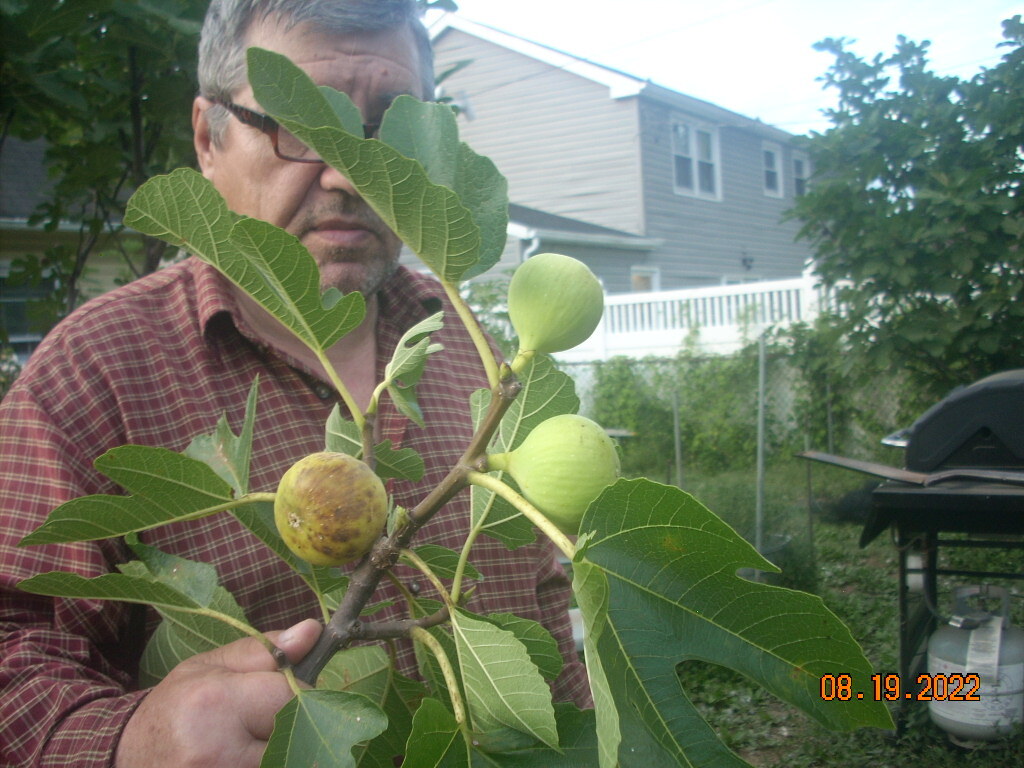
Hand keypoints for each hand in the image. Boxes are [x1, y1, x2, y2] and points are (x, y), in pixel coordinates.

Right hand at [115, 619, 321, 767]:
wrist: (128, 759)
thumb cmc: (175, 709)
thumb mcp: (209, 667)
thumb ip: (263, 650)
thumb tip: (311, 631)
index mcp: (215, 705)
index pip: (290, 697)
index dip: (293, 692)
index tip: (271, 696)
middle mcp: (219, 754)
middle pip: (294, 734)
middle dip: (289, 724)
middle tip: (256, 723)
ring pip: (286, 759)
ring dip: (281, 750)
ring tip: (248, 741)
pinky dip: (268, 761)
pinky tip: (243, 755)